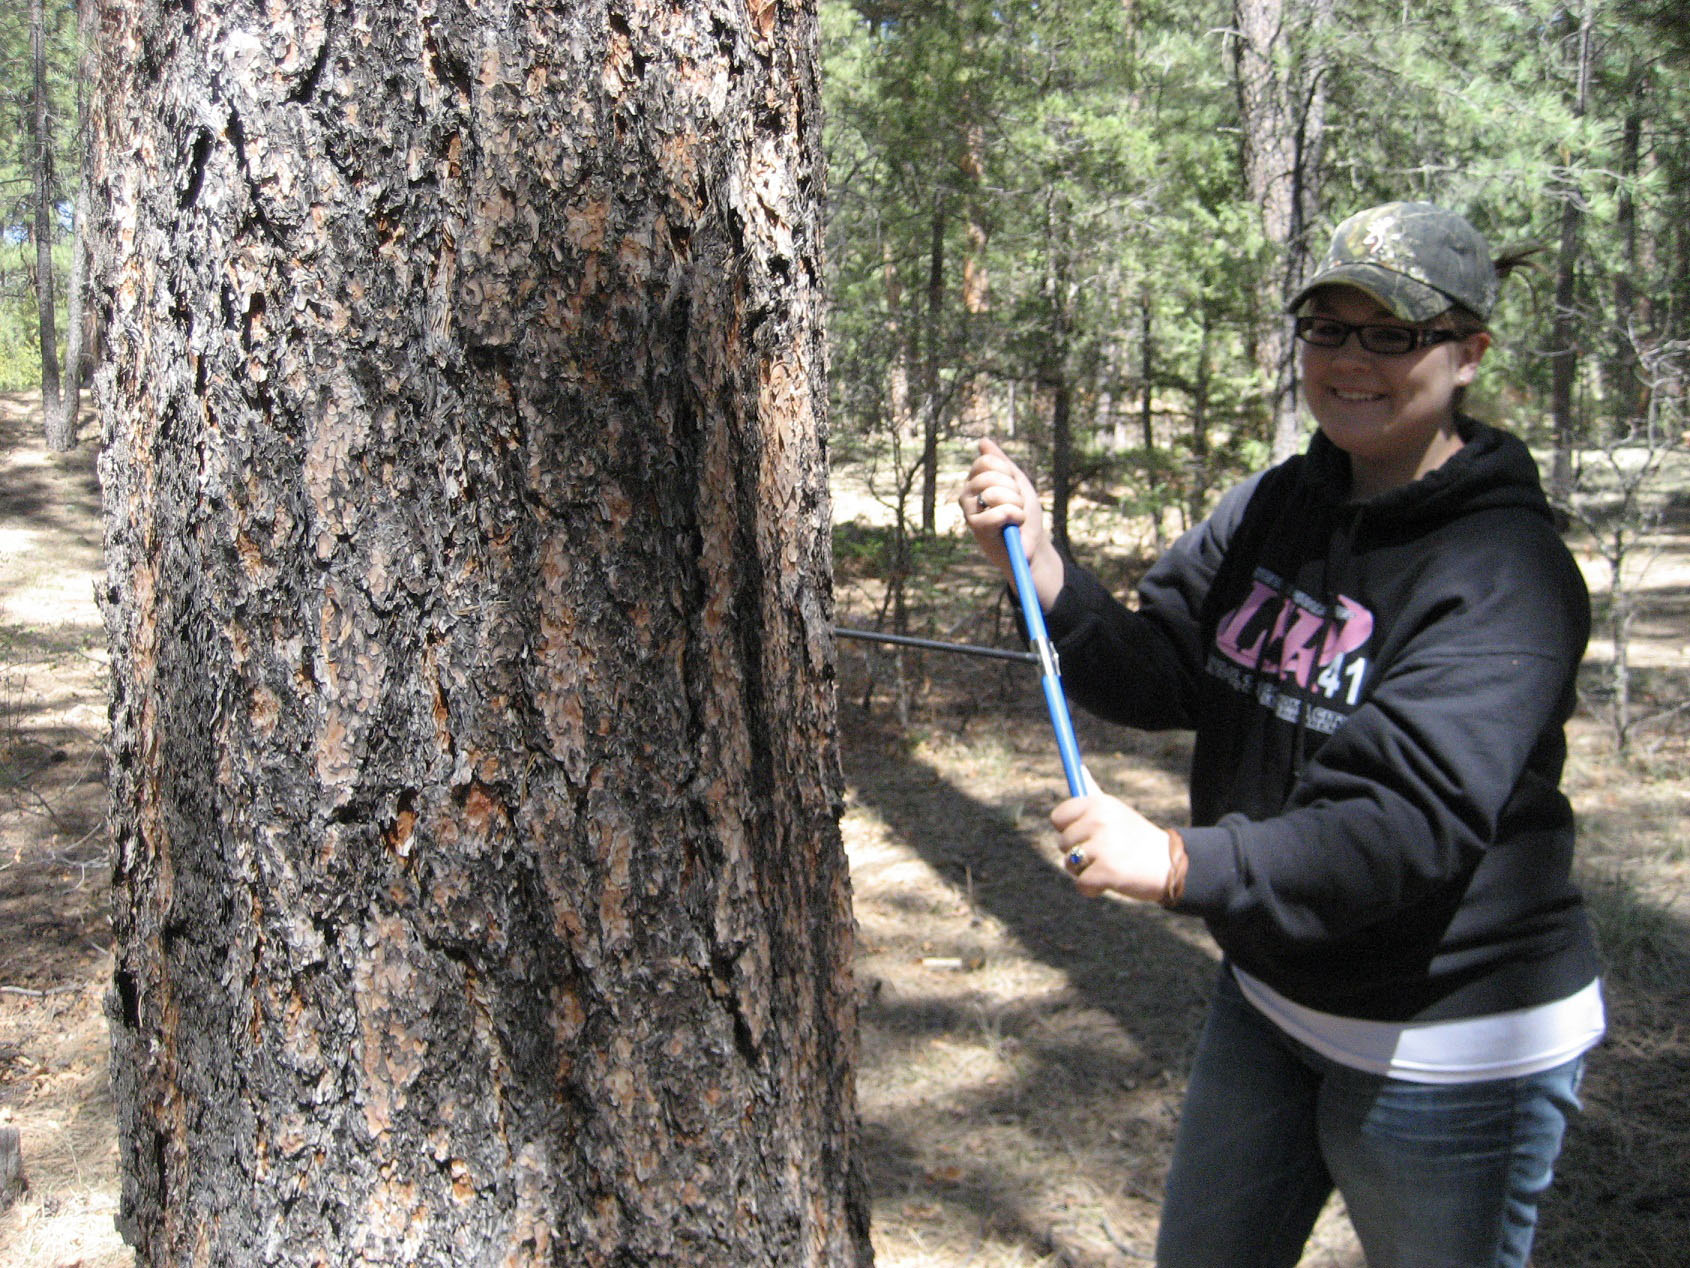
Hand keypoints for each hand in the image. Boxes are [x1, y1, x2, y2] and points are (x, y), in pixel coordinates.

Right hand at [958, 438, 1064, 608]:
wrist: (1031, 543)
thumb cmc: (1024, 515)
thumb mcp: (1017, 483)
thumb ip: (1001, 462)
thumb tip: (983, 440)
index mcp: (976, 480)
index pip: (987, 461)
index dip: (1007, 472)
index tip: (1015, 487)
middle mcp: (967, 494)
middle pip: (990, 475)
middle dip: (1013, 490)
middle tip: (1017, 505)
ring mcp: (969, 510)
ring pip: (993, 492)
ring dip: (1016, 505)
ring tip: (1017, 516)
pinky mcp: (976, 528)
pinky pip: (997, 512)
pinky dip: (1014, 517)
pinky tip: (1014, 525)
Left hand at [1050, 787, 1172, 902]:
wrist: (1169, 865)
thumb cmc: (1137, 838)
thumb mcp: (1116, 810)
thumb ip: (1093, 793)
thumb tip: (1079, 769)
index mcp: (1098, 803)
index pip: (1058, 817)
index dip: (1068, 830)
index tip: (1085, 835)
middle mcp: (1099, 820)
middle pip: (1062, 843)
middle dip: (1079, 853)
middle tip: (1106, 852)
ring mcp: (1102, 846)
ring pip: (1069, 864)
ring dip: (1085, 871)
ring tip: (1110, 865)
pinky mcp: (1106, 871)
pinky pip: (1081, 884)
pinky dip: (1093, 888)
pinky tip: (1112, 881)